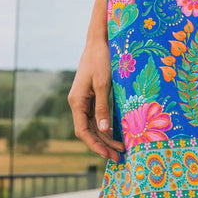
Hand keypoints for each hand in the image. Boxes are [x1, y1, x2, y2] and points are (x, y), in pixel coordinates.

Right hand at [68, 38, 125, 161]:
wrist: (99, 41)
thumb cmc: (101, 60)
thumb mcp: (104, 84)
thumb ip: (103, 107)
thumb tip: (104, 130)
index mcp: (77, 101)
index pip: (83, 131)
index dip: (95, 144)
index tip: (107, 154)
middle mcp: (78, 102)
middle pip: (89, 130)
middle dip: (103, 144)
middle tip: (118, 156)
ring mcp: (84, 99)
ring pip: (93, 124)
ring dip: (106, 136)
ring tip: (120, 148)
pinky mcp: (91, 94)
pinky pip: (97, 115)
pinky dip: (105, 125)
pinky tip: (115, 132)